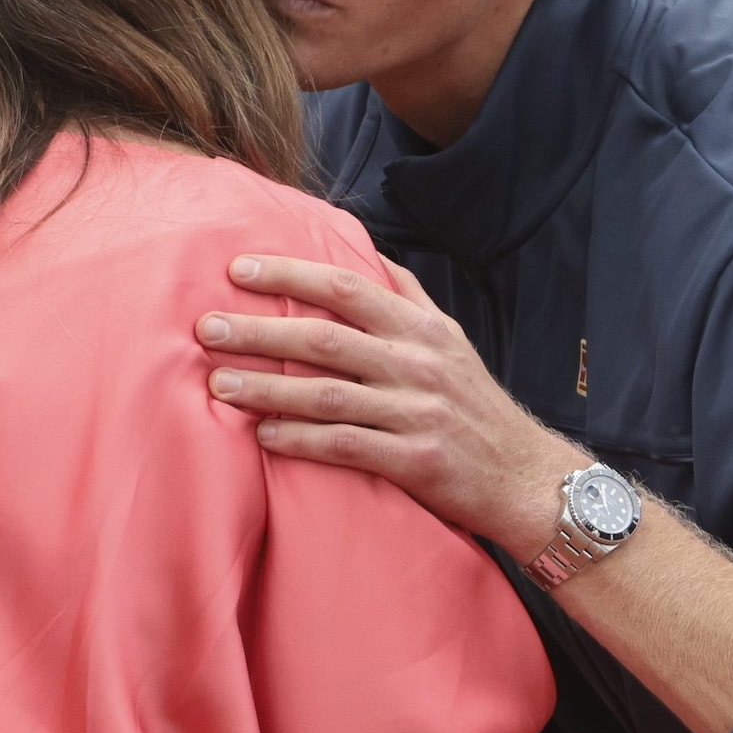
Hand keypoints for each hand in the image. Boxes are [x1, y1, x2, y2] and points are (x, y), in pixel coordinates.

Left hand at [199, 255, 587, 561]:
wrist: (525, 476)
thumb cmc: (476, 403)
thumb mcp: (451, 339)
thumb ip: (408, 296)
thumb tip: (366, 255)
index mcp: (420, 328)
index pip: (347, 289)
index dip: (290, 275)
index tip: (239, 270)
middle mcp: (417, 364)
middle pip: (325, 340)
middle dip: (260, 331)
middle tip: (207, 327)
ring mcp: (416, 413)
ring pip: (327, 395)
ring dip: (267, 388)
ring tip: (218, 383)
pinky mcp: (415, 461)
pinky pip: (346, 446)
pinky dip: (301, 440)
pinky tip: (262, 435)